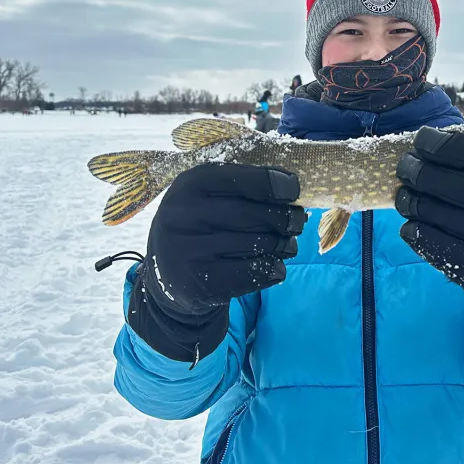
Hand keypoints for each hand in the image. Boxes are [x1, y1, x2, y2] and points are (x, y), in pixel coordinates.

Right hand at [129, 163, 305, 362]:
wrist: (167, 274)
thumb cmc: (199, 227)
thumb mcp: (207, 197)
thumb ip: (241, 188)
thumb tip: (290, 189)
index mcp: (189, 185)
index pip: (241, 179)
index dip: (274, 183)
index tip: (293, 190)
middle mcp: (184, 216)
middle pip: (255, 214)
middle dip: (285, 218)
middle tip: (296, 221)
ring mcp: (189, 252)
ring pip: (259, 244)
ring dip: (284, 245)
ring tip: (286, 244)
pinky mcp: (200, 283)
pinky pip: (256, 272)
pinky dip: (274, 268)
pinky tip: (272, 265)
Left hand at [394, 127, 463, 312]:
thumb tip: (432, 141)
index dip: (436, 143)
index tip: (420, 140)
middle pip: (445, 181)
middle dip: (415, 170)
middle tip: (404, 168)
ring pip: (432, 211)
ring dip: (409, 201)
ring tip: (405, 198)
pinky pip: (429, 241)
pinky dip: (412, 230)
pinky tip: (412, 225)